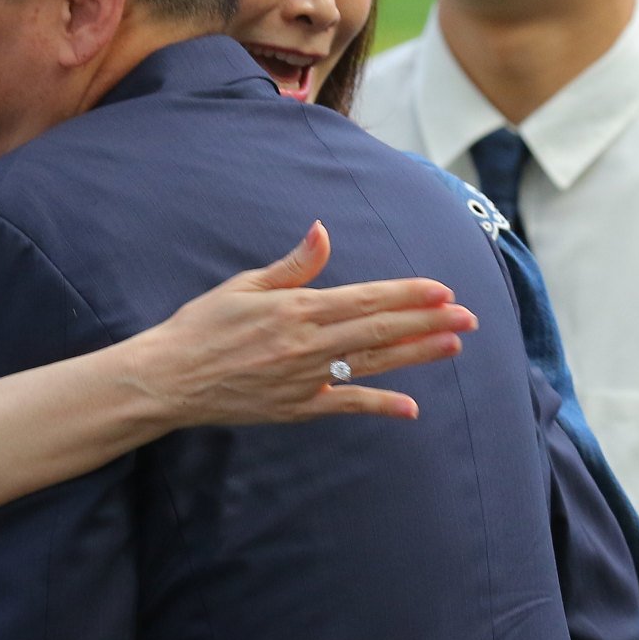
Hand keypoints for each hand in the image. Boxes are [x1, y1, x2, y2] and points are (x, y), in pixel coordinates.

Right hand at [122, 221, 476, 425]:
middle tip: (469, 316)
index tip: (442, 288)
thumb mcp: (244, 285)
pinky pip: (345, 405)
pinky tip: (411, 408)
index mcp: (296, 309)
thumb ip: (293, 265)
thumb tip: (322, 231)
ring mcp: (305, 379)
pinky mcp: (297, 407)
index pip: (365, 299)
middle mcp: (307, 344)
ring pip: (373, 363)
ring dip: (416, 354)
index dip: (407, 294)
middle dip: (427, 321)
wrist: (170, 377)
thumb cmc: (201, 326)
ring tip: (453, 344)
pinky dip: (379, 406)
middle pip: (379, 330)